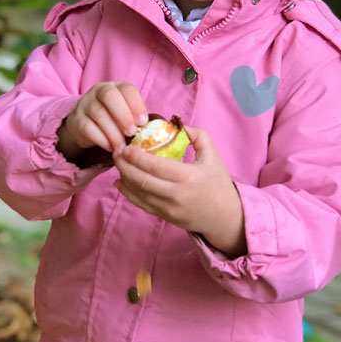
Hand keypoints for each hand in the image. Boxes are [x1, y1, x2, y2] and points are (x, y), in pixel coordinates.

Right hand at [57, 82, 147, 160]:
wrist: (85, 125)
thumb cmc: (112, 119)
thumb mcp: (125, 114)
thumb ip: (136, 119)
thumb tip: (153, 132)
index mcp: (116, 87)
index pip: (126, 89)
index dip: (136, 105)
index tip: (143, 122)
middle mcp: (99, 91)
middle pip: (109, 96)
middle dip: (123, 115)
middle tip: (132, 133)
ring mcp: (86, 104)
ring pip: (98, 113)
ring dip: (113, 132)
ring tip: (122, 146)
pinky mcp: (76, 120)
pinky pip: (88, 128)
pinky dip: (101, 139)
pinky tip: (110, 147)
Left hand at [113, 126, 246, 256]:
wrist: (224, 217)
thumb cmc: (218, 183)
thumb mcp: (213, 156)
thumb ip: (198, 136)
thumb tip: (177, 124)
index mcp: (189, 177)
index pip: (157, 167)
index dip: (137, 157)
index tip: (126, 146)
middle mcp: (176, 195)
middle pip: (142, 181)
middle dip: (125, 166)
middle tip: (116, 151)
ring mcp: (168, 208)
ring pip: (139, 193)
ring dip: (124, 177)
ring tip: (118, 162)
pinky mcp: (164, 216)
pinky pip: (141, 204)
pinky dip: (127, 193)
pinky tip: (120, 181)